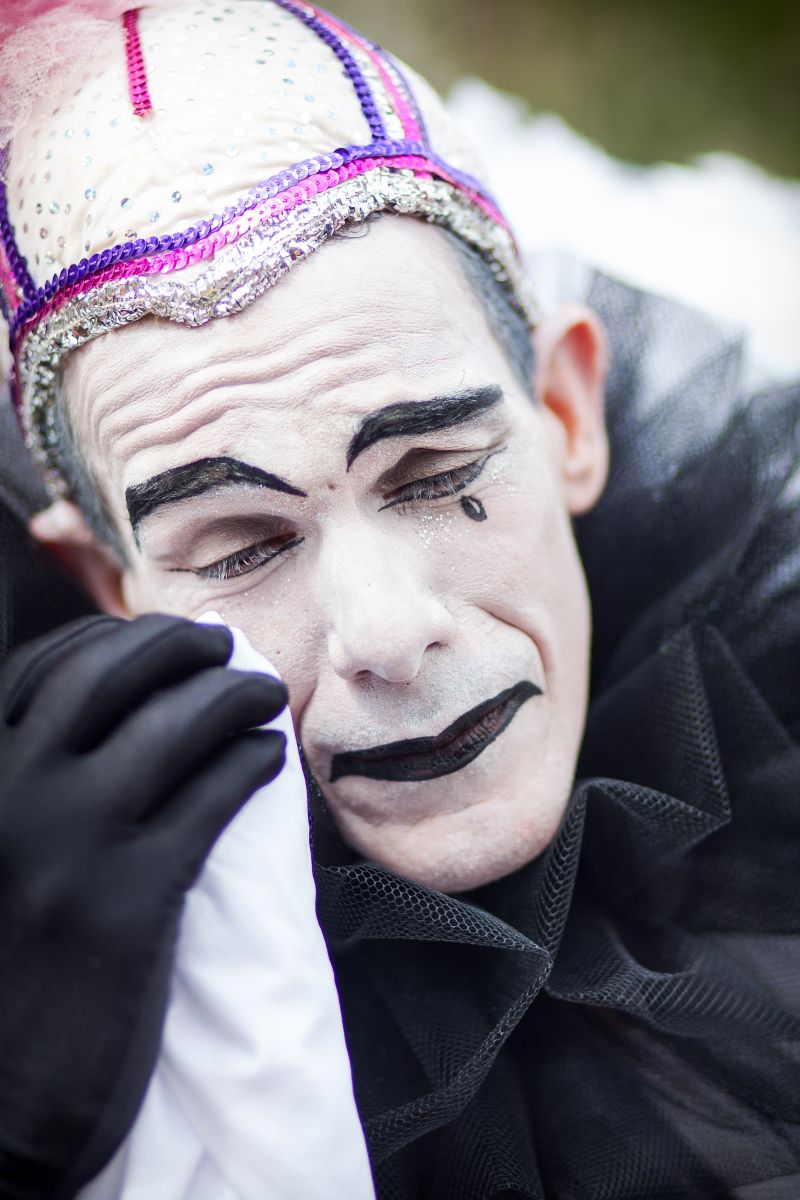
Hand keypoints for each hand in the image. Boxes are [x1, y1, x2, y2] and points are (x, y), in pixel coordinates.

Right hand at [0, 614, 286, 1198]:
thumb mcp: (4, 846)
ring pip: (171, 726)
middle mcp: (11, 794)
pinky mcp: (128, 900)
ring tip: (263, 697)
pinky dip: (249, 762)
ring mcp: (68, 844)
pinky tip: (266, 758)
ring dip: (232, 695)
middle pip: (110, 674)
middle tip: (225, 650)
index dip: (117, 640)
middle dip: (178, 647)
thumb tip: (123, 706)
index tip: (166, 644)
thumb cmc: (13, 959)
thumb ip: (33, 778)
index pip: (48, 666)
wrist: (5, 1093)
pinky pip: (209, 798)